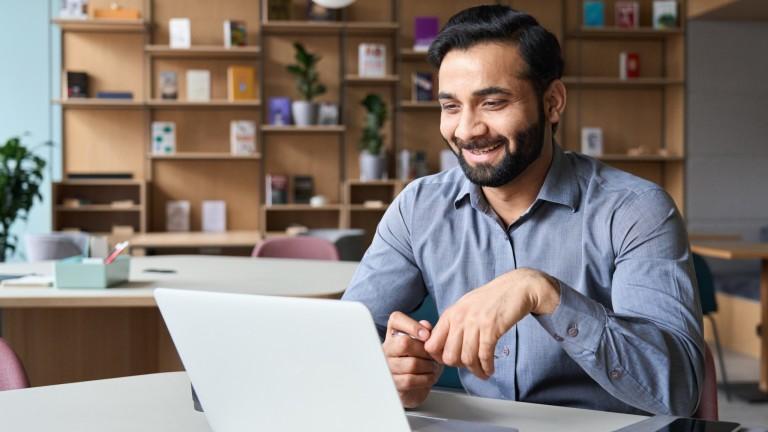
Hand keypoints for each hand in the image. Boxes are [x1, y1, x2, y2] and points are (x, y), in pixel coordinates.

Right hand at [383, 311, 442, 407]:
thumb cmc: (421, 360)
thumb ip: (426, 332)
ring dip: (428, 366)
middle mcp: (387, 347)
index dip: (412, 326)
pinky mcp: (391, 383)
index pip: (396, 319)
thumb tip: (425, 325)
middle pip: (405, 343)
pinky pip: (410, 380)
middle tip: (432, 356)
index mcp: (394, 333)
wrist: (416, 385)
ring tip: (433, 367)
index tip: (426, 335)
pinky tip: (429, 377)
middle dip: (425, 351)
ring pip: (411, 364)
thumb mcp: (426, 343)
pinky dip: (425, 379)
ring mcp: (387, 366)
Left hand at [424, 268, 559, 378]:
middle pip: (449, 356)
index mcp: (450, 314)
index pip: (432, 344)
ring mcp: (475, 323)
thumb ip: (453, 324)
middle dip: (459, 366)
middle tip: (469, 366)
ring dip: (475, 371)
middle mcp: (459, 318)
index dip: (439, 358)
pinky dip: (487, 367)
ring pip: (467, 359)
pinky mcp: (491, 328)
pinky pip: (484, 355)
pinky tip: (490, 369)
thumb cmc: (491, 298)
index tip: (451, 362)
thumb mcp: (465, 307)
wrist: (516, 287)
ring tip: (482, 373)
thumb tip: (444, 346)